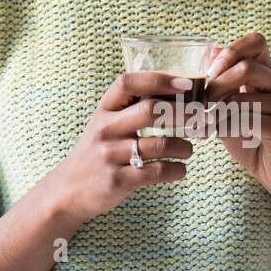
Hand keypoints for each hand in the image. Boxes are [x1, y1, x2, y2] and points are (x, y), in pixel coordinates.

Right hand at [49, 71, 195, 223]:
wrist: (69, 190)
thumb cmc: (97, 151)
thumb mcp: (105, 125)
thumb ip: (131, 110)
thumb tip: (177, 95)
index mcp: (104, 110)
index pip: (128, 83)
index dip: (158, 79)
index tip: (185, 83)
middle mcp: (104, 128)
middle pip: (150, 111)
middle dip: (183, 113)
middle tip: (201, 119)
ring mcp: (109, 155)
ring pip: (160, 144)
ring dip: (184, 146)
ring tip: (188, 149)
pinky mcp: (118, 180)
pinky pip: (157, 172)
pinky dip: (177, 170)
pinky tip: (180, 169)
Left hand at [204, 32, 270, 200]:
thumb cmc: (248, 134)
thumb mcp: (228, 103)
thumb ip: (221, 78)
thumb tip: (211, 49)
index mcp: (269, 73)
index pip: (257, 41)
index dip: (231, 51)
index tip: (211, 72)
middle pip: (245, 67)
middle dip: (215, 86)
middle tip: (203, 103)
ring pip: (241, 96)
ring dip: (217, 111)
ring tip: (210, 122)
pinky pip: (245, 119)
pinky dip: (225, 127)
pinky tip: (222, 133)